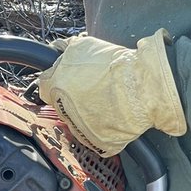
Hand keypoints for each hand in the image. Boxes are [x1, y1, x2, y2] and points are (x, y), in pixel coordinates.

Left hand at [38, 29, 185, 156]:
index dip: (56, 80)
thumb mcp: (85, 46)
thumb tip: (60, 50)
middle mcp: (65, 110)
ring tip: (109, 103)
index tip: (65, 80)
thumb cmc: (120, 66)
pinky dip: (104, 130)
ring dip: (87, 114)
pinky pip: (97, 138)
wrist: (146, 87)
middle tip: (94, 90)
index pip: (43, 85)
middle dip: (73, 97)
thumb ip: (66, 51)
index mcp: (57, 86)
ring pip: (78, 122)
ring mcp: (81, 129)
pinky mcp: (99, 143)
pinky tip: (115, 117)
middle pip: (61, 104)